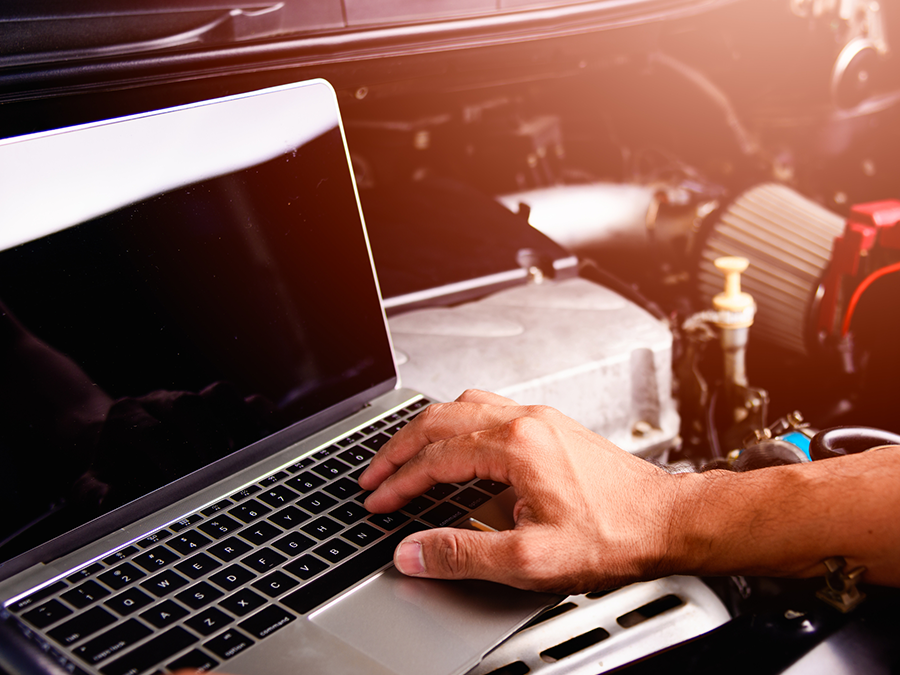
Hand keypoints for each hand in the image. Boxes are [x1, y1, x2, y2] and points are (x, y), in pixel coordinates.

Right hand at [359, 390, 680, 593]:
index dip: (398, 483)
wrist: (668, 520)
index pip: (435, 459)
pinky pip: (488, 408)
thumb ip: (463, 555)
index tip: (377, 502)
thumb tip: (413, 551)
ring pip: (463, 406)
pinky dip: (456, 424)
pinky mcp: (550, 426)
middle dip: (399, 448)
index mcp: (515, 446)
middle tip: (373, 473)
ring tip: (404, 454)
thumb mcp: (532, 559)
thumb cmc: (615, 535)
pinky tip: (456, 442)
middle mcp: (525, 421)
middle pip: (440, 420)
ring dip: (426, 430)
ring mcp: (539, 419)